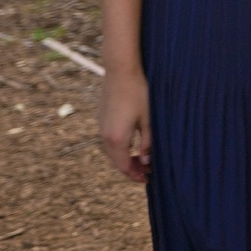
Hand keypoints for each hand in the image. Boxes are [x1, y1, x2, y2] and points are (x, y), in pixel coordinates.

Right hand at [99, 66, 150, 183]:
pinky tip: (132, 143)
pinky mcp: (101, 117)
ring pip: (111, 150)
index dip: (135, 175)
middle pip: (116, 160)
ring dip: (124, 157)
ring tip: (140, 159)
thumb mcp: (149, 119)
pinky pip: (109, 139)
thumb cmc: (139, 92)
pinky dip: (120, 147)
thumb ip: (147, 142)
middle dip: (130, 169)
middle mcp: (105, 135)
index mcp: (117, 138)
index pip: (124, 166)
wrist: (121, 70)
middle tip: (146, 173)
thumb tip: (145, 160)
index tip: (147, 179)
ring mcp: (101, 125)